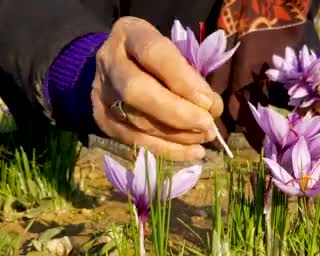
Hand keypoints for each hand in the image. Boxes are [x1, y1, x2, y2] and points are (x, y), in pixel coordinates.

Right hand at [91, 17, 223, 160]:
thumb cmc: (158, 59)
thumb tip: (212, 107)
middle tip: (208, 125)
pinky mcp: (103, 120)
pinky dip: (168, 150)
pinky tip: (194, 152)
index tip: (210, 102)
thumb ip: (191, 75)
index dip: (182, 80)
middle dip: (177, 113)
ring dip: (178, 134)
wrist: (117, 69)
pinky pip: (136, 141)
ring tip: (205, 137)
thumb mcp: (175, 53)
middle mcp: (109, 61)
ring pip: (138, 120)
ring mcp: (102, 93)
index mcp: (129, 34)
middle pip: (137, 90)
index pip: (154, 53)